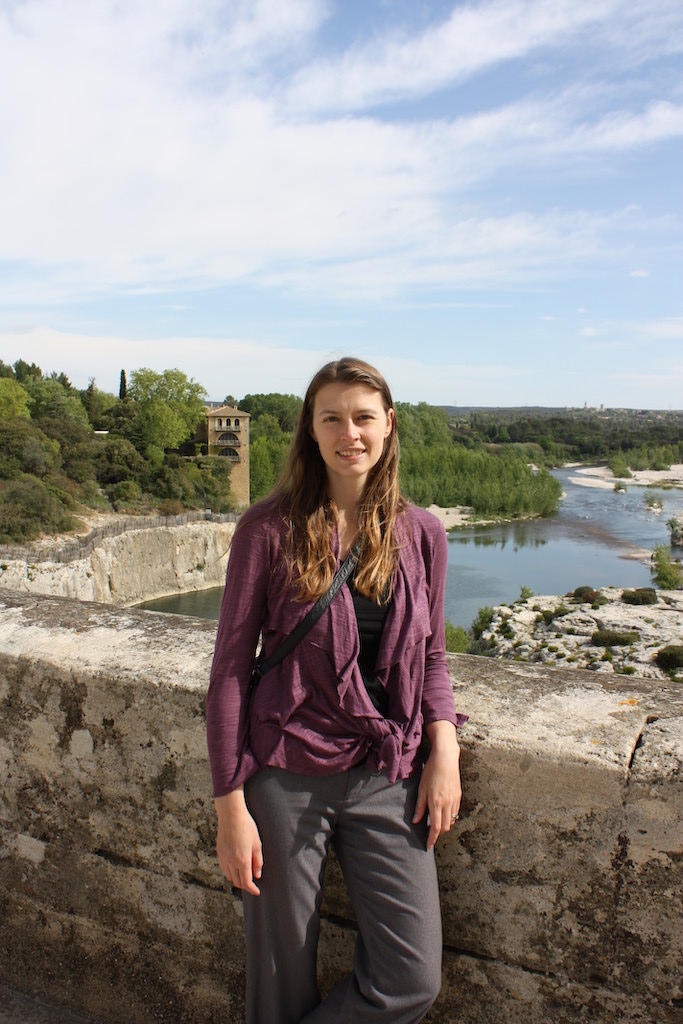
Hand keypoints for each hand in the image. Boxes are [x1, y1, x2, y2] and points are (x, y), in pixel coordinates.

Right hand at [215, 788, 262, 895]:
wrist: (231, 815)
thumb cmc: (246, 827)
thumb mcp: (257, 843)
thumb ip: (258, 861)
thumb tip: (257, 875)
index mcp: (242, 860)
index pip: (246, 882)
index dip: (252, 889)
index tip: (257, 892)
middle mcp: (231, 861)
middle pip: (237, 882)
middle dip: (245, 885)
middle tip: (252, 882)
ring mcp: (223, 857)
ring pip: (229, 876)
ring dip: (237, 878)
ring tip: (245, 873)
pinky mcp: (219, 852)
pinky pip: (224, 868)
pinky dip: (230, 871)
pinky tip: (236, 866)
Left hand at [412, 721, 461, 849]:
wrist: (446, 759)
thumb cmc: (431, 772)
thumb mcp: (421, 788)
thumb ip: (419, 806)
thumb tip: (416, 821)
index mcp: (436, 803)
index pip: (435, 827)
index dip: (431, 839)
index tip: (428, 846)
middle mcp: (447, 804)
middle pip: (444, 827)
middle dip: (437, 834)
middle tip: (430, 836)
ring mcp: (455, 800)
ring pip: (451, 821)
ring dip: (444, 826)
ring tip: (436, 826)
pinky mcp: (459, 796)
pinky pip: (455, 812)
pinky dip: (449, 818)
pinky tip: (443, 815)